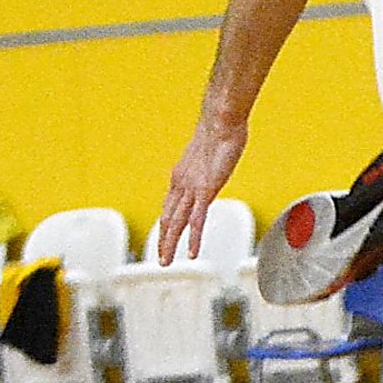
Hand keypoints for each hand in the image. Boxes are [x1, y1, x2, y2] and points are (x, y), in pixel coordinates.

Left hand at [157, 116, 246, 263]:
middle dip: (163, 240)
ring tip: (167, 262)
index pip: (170, 205)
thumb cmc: (221, 128)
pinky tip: (192, 253)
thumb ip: (209, 158)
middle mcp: (181, 184)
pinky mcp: (205, 191)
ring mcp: (192, 188)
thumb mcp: (211, 148)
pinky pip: (197, 221)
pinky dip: (193, 239)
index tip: (166, 235)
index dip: (166, 223)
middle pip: (168, 218)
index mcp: (181, 175)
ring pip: (176, 223)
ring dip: (170, 244)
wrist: (221, 120)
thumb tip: (213, 155)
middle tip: (161, 258)